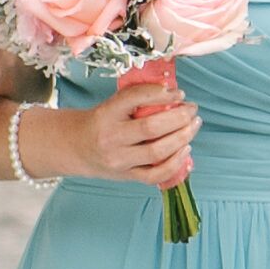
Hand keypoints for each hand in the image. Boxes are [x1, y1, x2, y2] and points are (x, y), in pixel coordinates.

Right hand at [72, 62, 198, 190]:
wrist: (76, 148)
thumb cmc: (100, 122)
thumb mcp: (112, 104)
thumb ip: (137, 98)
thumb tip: (173, 92)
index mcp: (105, 113)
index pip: (134, 98)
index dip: (160, 94)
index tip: (178, 93)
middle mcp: (111, 138)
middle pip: (151, 128)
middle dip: (179, 117)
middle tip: (192, 109)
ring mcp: (119, 160)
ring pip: (157, 152)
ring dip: (183, 137)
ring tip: (193, 125)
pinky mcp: (127, 176)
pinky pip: (156, 175)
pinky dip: (176, 163)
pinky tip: (186, 149)